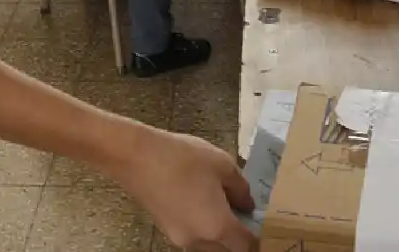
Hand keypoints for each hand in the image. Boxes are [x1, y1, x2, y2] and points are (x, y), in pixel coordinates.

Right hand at [114, 128, 257, 251]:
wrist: (137, 157)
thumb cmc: (183, 158)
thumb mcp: (222, 164)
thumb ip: (241, 189)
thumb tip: (248, 205)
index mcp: (218, 227)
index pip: (246, 247)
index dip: (258, 238)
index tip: (261, 223)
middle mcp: (199, 241)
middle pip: (227, 251)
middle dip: (238, 239)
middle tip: (243, 214)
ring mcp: (179, 238)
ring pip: (209, 247)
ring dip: (219, 235)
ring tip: (222, 206)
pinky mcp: (165, 229)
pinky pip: (193, 237)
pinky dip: (203, 228)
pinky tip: (201, 202)